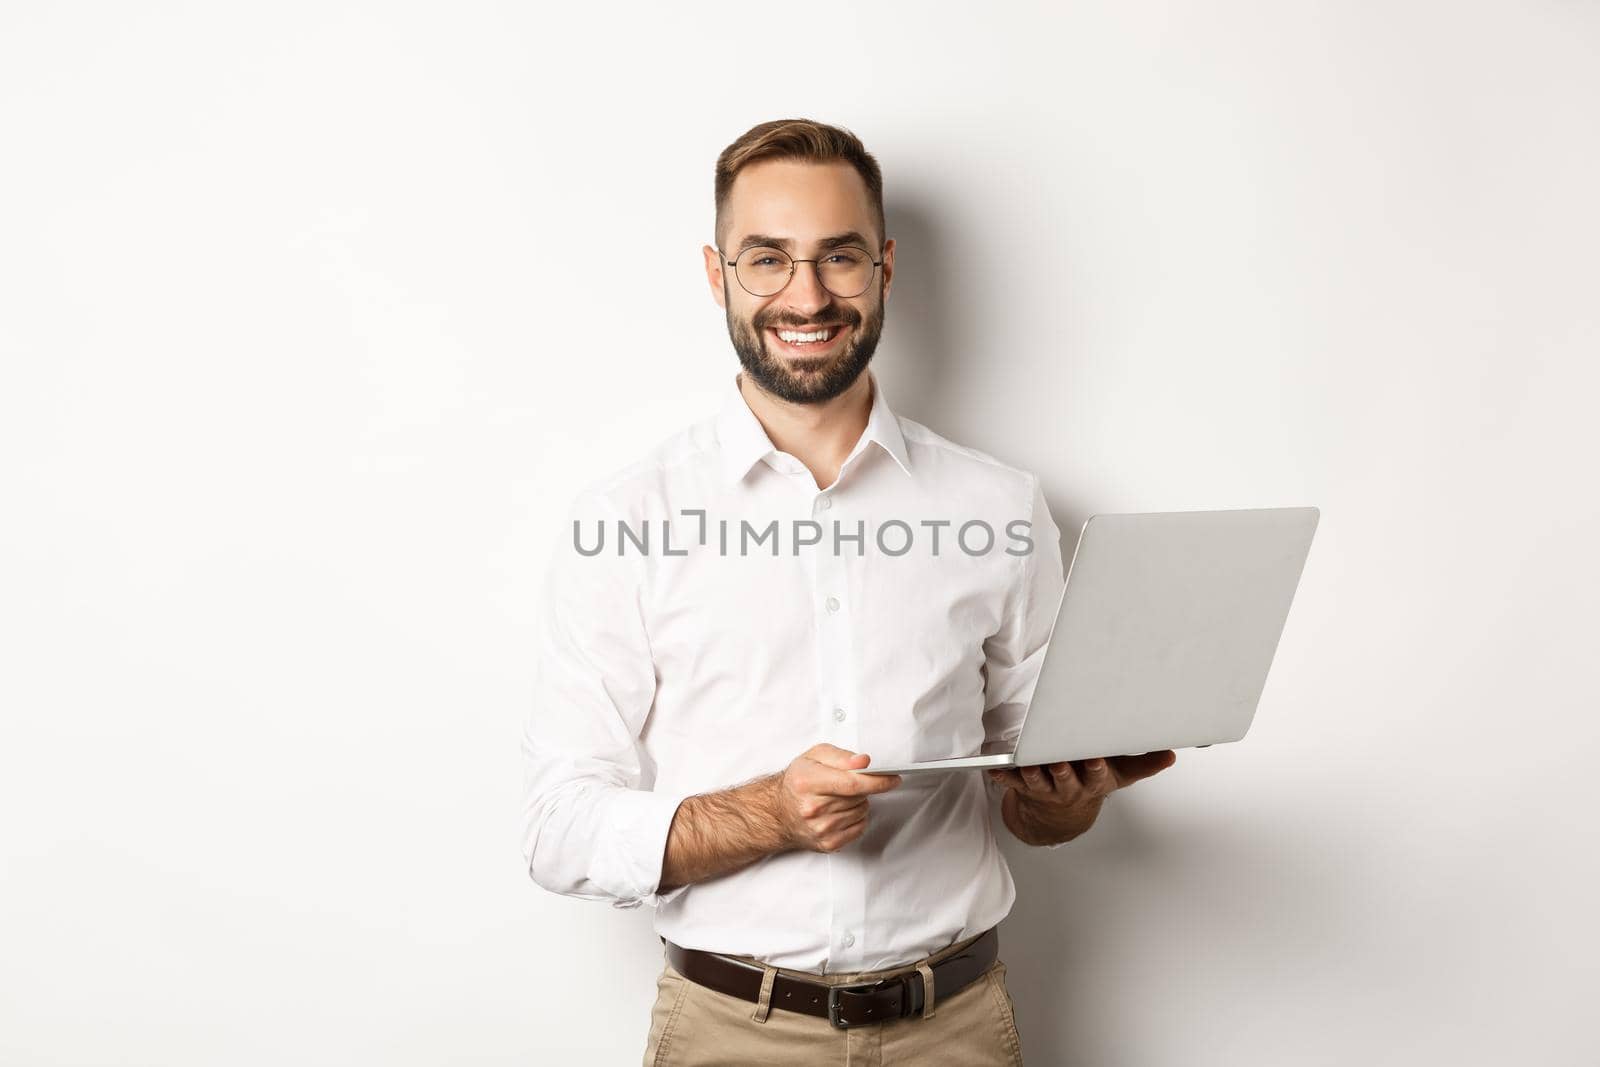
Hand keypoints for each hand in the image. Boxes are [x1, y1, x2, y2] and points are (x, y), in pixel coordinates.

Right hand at [773, 743, 903, 853]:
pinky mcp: (827, 843)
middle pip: (859, 797)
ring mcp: (820, 829)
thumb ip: (841, 756)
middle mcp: (812, 808)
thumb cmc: (798, 782)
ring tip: (839, 798)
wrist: (778, 812)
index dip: (878, 780)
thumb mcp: (814, 756)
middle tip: (846, 784)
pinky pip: (859, 828)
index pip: (852, 783)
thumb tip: (863, 762)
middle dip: (862, 788)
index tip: (893, 778)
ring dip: (858, 803)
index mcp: (808, 782)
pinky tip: (840, 812)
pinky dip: (856, 819)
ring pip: (861, 812)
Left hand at [988, 751, 1176, 841]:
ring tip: (1027, 763)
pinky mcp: (1026, 788)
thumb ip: (1143, 764)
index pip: (1096, 776)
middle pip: (1066, 779)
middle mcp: (1070, 788)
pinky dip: (1003, 776)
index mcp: (1094, 783)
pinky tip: (993, 769)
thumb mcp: (1120, 777)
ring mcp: (1047, 789)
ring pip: (1039, 782)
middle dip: (1063, 770)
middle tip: (1059, 760)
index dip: (1095, 769)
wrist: (1061, 816)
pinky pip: (1012, 782)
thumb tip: (1170, 755)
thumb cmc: (1091, 783)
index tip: (1094, 759)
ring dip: (1032, 773)